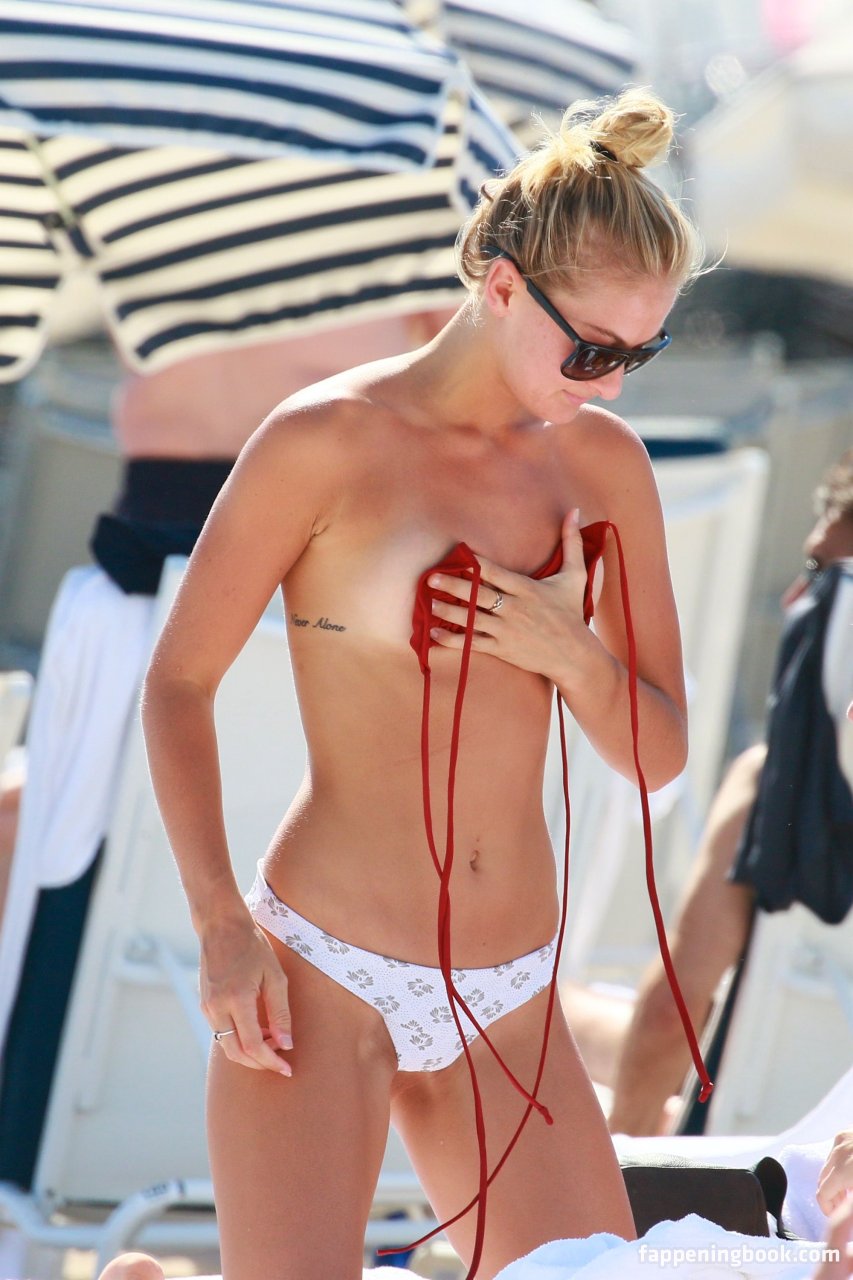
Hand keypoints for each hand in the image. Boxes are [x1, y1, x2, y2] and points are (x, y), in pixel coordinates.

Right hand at [200, 908, 292, 1074]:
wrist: (221, 926)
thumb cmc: (252, 946)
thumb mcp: (274, 976)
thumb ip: (280, 1012)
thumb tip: (286, 1044)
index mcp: (237, 1000)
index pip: (254, 1046)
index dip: (271, 1062)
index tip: (287, 1069)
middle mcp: (217, 1008)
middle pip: (237, 1054)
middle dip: (260, 1063)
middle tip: (280, 1060)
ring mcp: (207, 1007)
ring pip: (227, 1045)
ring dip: (250, 1051)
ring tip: (273, 1040)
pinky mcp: (204, 1005)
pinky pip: (221, 1032)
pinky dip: (239, 1038)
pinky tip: (258, 1029)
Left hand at [427, 508, 592, 681]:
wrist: (574, 655)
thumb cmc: (572, 613)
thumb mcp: (576, 576)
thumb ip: (572, 542)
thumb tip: (575, 511)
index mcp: (527, 589)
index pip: (496, 573)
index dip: (477, 565)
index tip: (460, 557)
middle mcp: (514, 609)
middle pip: (478, 595)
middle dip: (454, 587)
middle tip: (432, 579)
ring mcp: (506, 630)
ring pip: (472, 619)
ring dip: (449, 612)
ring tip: (429, 603)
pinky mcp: (502, 649)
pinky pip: (473, 644)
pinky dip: (453, 640)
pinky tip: (435, 634)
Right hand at [818, 1131, 852, 1216]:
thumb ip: (848, 1205)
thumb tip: (838, 1214)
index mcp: (844, 1171)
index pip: (822, 1194)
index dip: (827, 1209)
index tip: (836, 1215)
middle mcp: (838, 1154)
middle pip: (821, 1180)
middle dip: (831, 1196)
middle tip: (843, 1205)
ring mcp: (841, 1141)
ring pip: (827, 1166)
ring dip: (834, 1181)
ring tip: (848, 1190)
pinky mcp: (844, 1134)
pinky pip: (834, 1154)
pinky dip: (839, 1166)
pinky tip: (850, 1172)